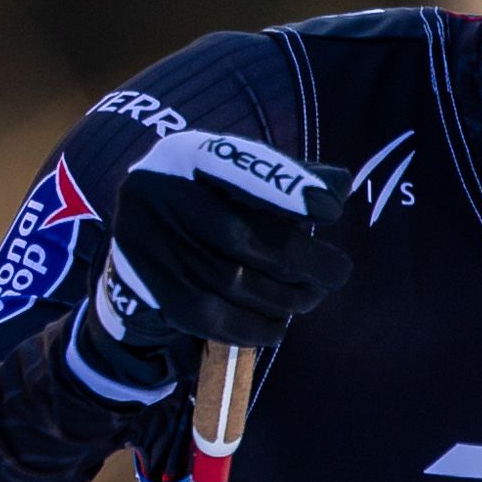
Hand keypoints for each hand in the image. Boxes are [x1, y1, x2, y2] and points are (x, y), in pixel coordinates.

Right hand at [63, 128, 348, 400]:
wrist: (143, 240)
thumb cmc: (208, 201)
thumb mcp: (236, 176)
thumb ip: (284, 175)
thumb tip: (338, 188)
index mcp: (183, 155)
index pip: (233, 164)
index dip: (282, 186)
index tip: (331, 210)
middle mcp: (158, 195)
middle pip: (240, 234)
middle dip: (301, 261)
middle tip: (337, 273)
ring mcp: (150, 246)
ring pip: (231, 282)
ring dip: (285, 298)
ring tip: (310, 297)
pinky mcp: (154, 292)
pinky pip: (213, 319)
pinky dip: (256, 327)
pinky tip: (279, 324)